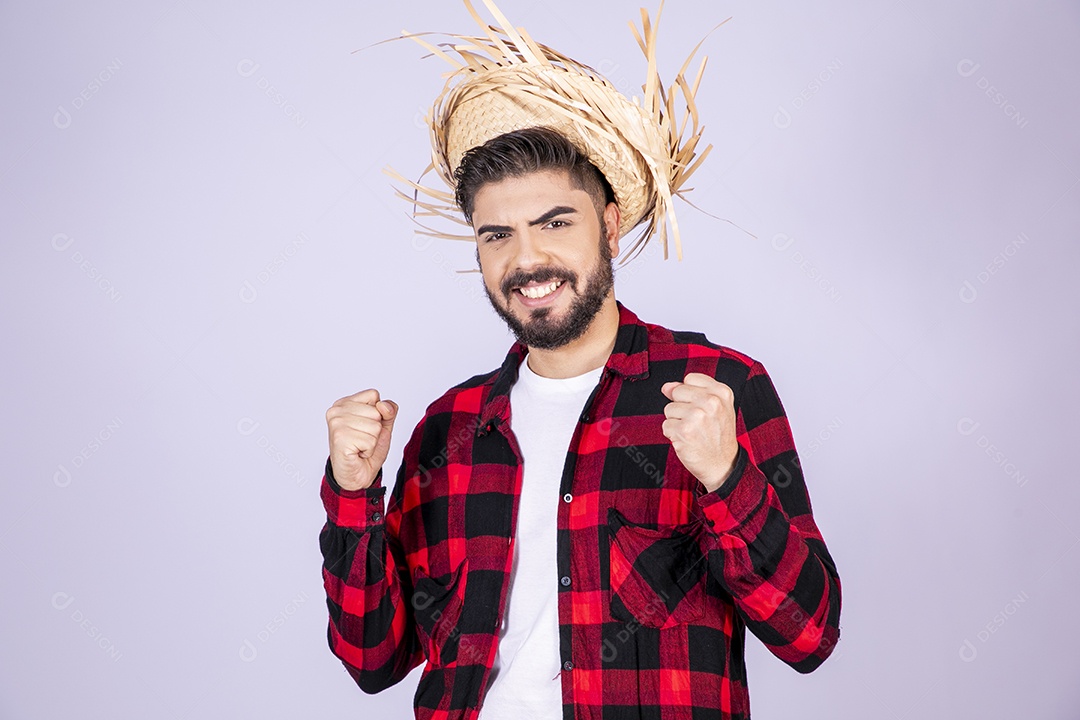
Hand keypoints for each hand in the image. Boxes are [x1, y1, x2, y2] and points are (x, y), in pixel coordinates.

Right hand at [325, 389, 397, 490]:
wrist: (357, 475)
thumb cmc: (366, 449)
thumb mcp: (383, 425)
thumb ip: (388, 410)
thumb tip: (383, 406)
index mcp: (344, 403)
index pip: (373, 395)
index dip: (377, 413)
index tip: (365, 426)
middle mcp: (336, 411)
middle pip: (376, 411)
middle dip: (375, 430)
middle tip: (362, 440)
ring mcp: (336, 424)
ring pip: (375, 427)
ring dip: (372, 441)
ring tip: (359, 446)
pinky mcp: (340, 438)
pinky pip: (370, 440)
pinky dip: (368, 450)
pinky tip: (357, 453)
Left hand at [660, 373, 738, 492]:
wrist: (723, 464)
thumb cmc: (718, 435)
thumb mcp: (716, 407)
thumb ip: (692, 391)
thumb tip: (666, 387)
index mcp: (721, 392)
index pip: (690, 378)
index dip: (690, 393)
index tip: (701, 407)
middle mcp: (711, 402)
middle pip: (677, 392)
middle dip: (681, 407)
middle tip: (697, 422)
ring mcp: (697, 416)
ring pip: (669, 409)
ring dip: (677, 422)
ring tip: (693, 432)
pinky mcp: (684, 431)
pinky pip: (666, 425)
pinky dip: (673, 434)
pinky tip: (688, 440)